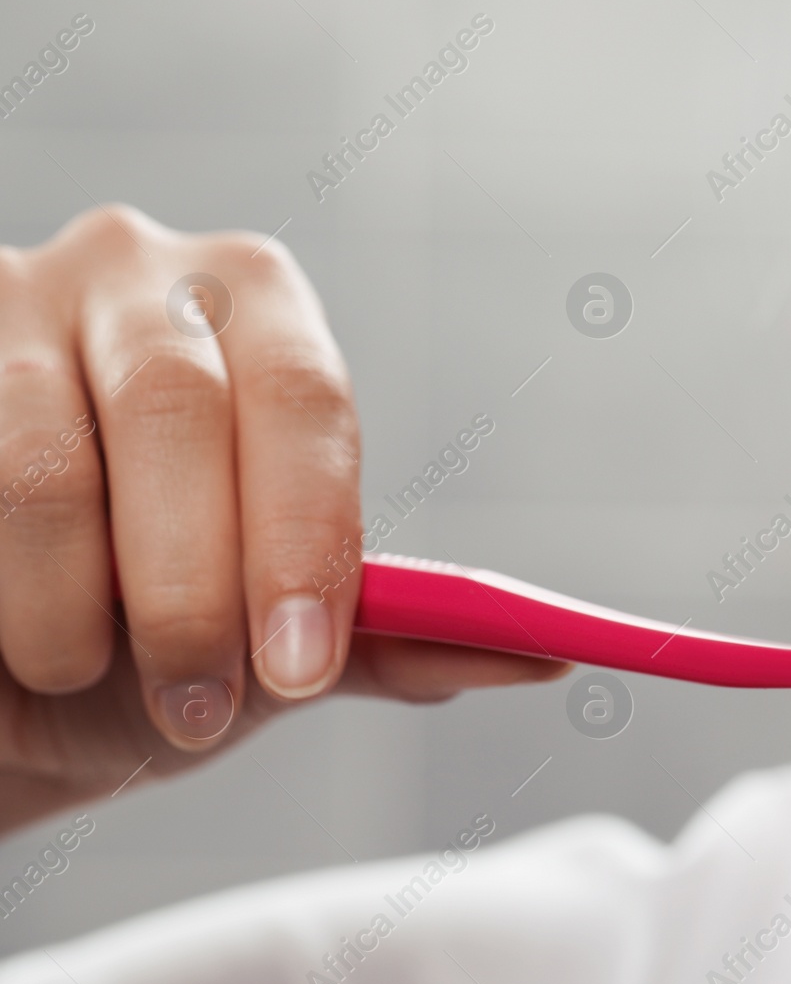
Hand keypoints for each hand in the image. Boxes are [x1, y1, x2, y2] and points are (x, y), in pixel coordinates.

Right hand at [0, 205, 564, 833]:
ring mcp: (10, 298)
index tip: (301, 665)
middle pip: (178, 413)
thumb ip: (394, 634)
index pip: (305, 401)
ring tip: (84, 676)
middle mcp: (140, 275)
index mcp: (261, 312)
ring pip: (45, 462)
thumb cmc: (164, 620)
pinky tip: (8, 635)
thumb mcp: (282, 625)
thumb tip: (544, 656)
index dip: (305, 537)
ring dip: (74, 604)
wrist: (10, 653)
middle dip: (195, 586)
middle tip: (203, 708)